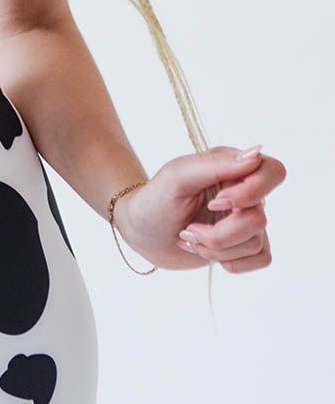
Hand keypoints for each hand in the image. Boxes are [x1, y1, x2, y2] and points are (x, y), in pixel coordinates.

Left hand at [113, 144, 285, 272]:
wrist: (142, 232)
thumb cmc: (155, 199)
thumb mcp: (178, 177)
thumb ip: (216, 164)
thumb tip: (256, 153)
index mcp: (231, 166)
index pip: (272, 172)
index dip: (251, 192)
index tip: (216, 202)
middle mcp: (244, 192)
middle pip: (259, 218)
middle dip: (221, 232)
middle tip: (190, 228)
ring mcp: (246, 219)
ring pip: (256, 243)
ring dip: (216, 247)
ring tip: (189, 237)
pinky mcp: (245, 244)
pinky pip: (261, 258)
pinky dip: (230, 261)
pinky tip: (204, 250)